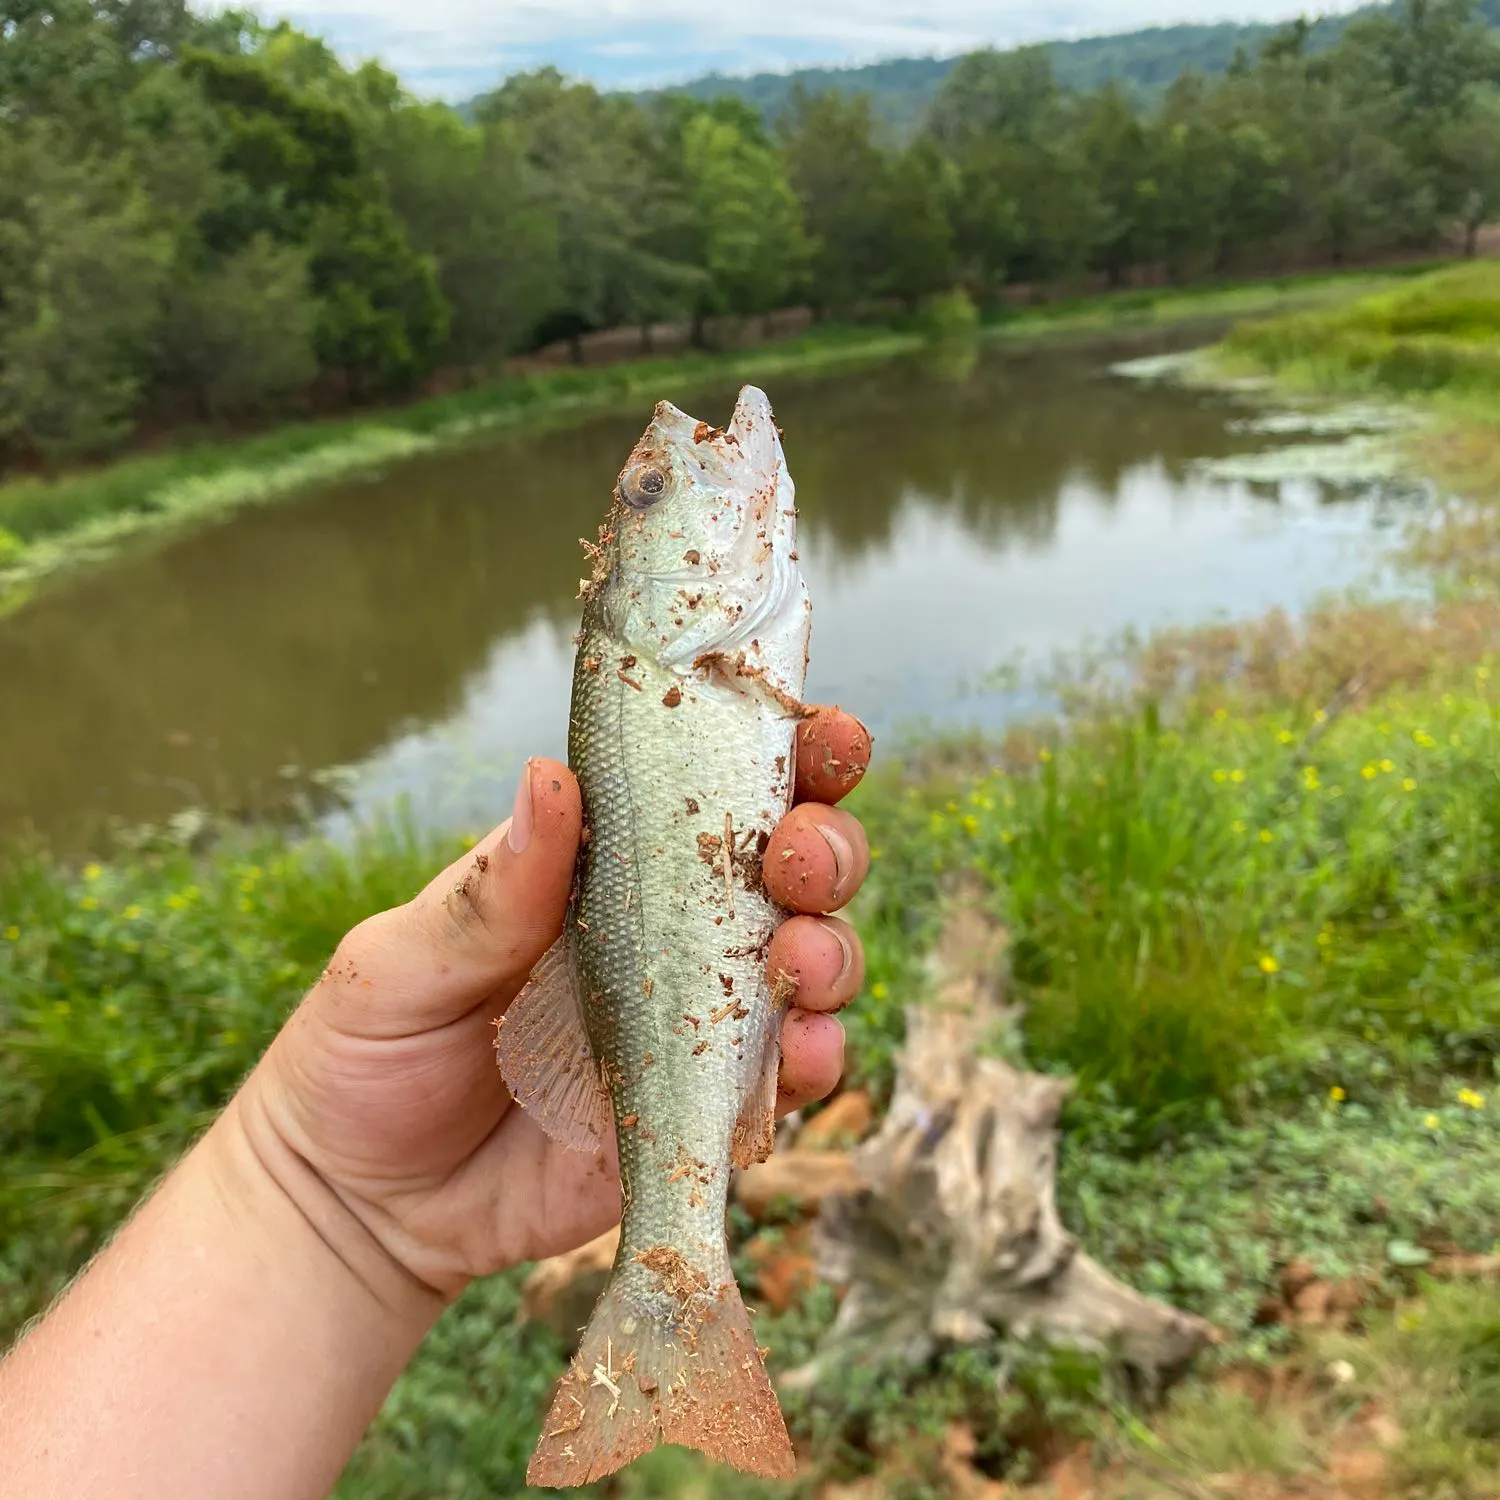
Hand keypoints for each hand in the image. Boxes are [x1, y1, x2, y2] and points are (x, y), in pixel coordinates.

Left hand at [239, 707, 872, 1299]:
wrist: (356, 1207)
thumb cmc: (363, 1055)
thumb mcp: (399, 962)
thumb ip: (489, 893)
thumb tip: (551, 778)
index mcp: (600, 866)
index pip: (704, 788)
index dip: (779, 751)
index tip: (818, 734)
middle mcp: (665, 931)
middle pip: (785, 868)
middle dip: (823, 847)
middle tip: (800, 859)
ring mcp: (690, 1022)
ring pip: (806, 964)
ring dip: (830, 949)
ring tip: (802, 961)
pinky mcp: (697, 1111)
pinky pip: (780, 1080)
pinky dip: (814, 1060)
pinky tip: (806, 1052)